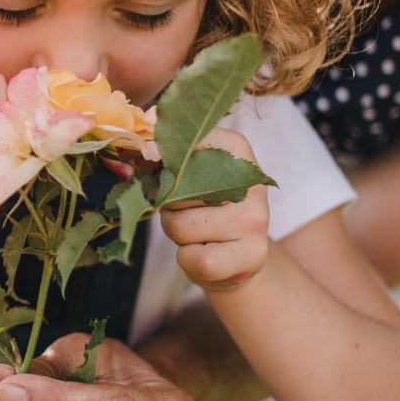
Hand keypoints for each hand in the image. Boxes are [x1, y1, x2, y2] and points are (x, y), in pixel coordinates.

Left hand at [159, 128, 270, 292]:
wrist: (240, 255)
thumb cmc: (204, 208)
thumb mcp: (185, 175)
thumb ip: (160, 159)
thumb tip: (145, 150)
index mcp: (234, 148)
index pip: (187, 141)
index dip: (160, 158)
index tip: (154, 163)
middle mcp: (250, 181)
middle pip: (175, 190)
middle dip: (167, 205)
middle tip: (185, 210)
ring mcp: (255, 218)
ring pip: (180, 226)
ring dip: (175, 234)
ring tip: (196, 232)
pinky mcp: (252, 253)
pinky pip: (193, 258)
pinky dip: (187, 259)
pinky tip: (204, 252)